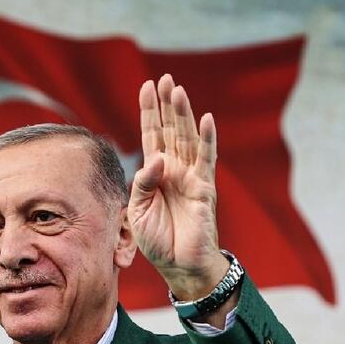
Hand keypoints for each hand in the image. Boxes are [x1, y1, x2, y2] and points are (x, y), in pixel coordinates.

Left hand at [128, 74, 227, 300]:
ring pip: (187, 139)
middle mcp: (174, 169)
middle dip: (167, 105)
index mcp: (155, 173)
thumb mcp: (137, 211)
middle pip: (170, 130)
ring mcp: (190, 176)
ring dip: (183, 115)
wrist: (178, 265)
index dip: (149, 112)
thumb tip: (157, 158)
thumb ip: (142, 184)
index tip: (146, 86)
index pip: (151, 135)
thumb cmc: (156, 240)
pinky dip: (206, 139)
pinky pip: (206, 160)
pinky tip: (205, 119)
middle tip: (165, 78)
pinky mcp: (204, 188)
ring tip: (178, 90)